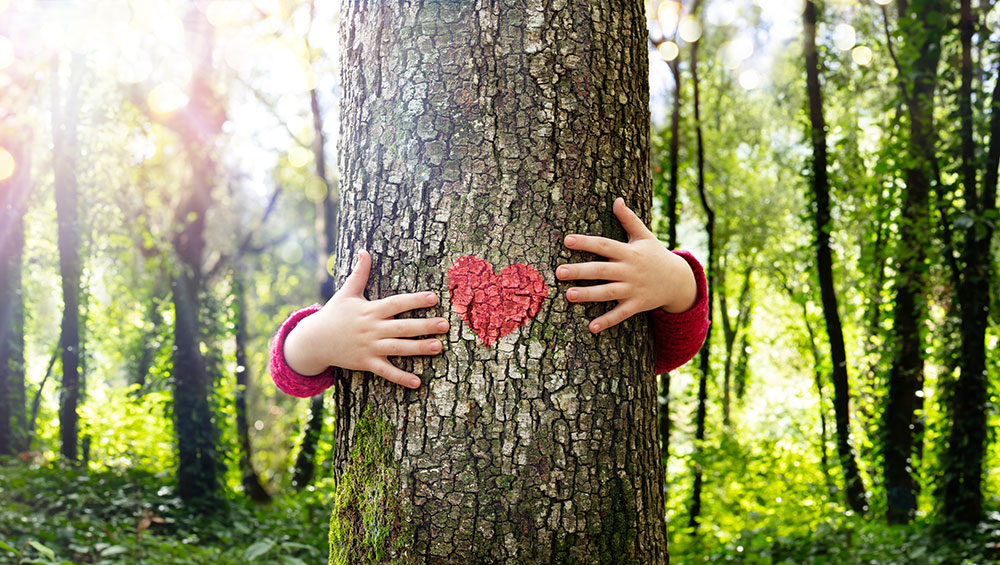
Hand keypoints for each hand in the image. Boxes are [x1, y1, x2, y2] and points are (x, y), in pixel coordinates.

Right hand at [283, 250, 447, 388]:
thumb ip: (359, 273)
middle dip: (424, 325)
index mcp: (370, 310)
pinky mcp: (366, 363)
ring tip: (439, 347)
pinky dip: (400, 378)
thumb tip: (364, 251)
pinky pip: (386, 371)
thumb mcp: (346, 293)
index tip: (433, 297)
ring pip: (398, 348)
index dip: (414, 300)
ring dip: (419, 349)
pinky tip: (417, 382)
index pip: (396, 304)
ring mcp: (369, 347)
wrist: (314, 341)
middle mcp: (372, 329)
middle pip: (402, 327)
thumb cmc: (333, 314)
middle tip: (445, 324)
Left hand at [557, 197, 696, 332]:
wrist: (679, 280)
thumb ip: (629, 219)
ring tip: (568, 296)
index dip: (586, 242)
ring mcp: (634, 289)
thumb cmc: (656, 255)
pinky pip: (621, 314)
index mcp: (629, 252)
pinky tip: (591, 327)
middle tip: (559, 272)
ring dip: (589, 295)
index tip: (567, 240)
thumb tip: (617, 199)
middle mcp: (630, 270)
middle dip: (580, 271)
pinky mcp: (637, 305)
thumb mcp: (645, 236)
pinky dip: (607, 321)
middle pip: (602, 270)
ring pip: (608, 293)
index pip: (604, 245)